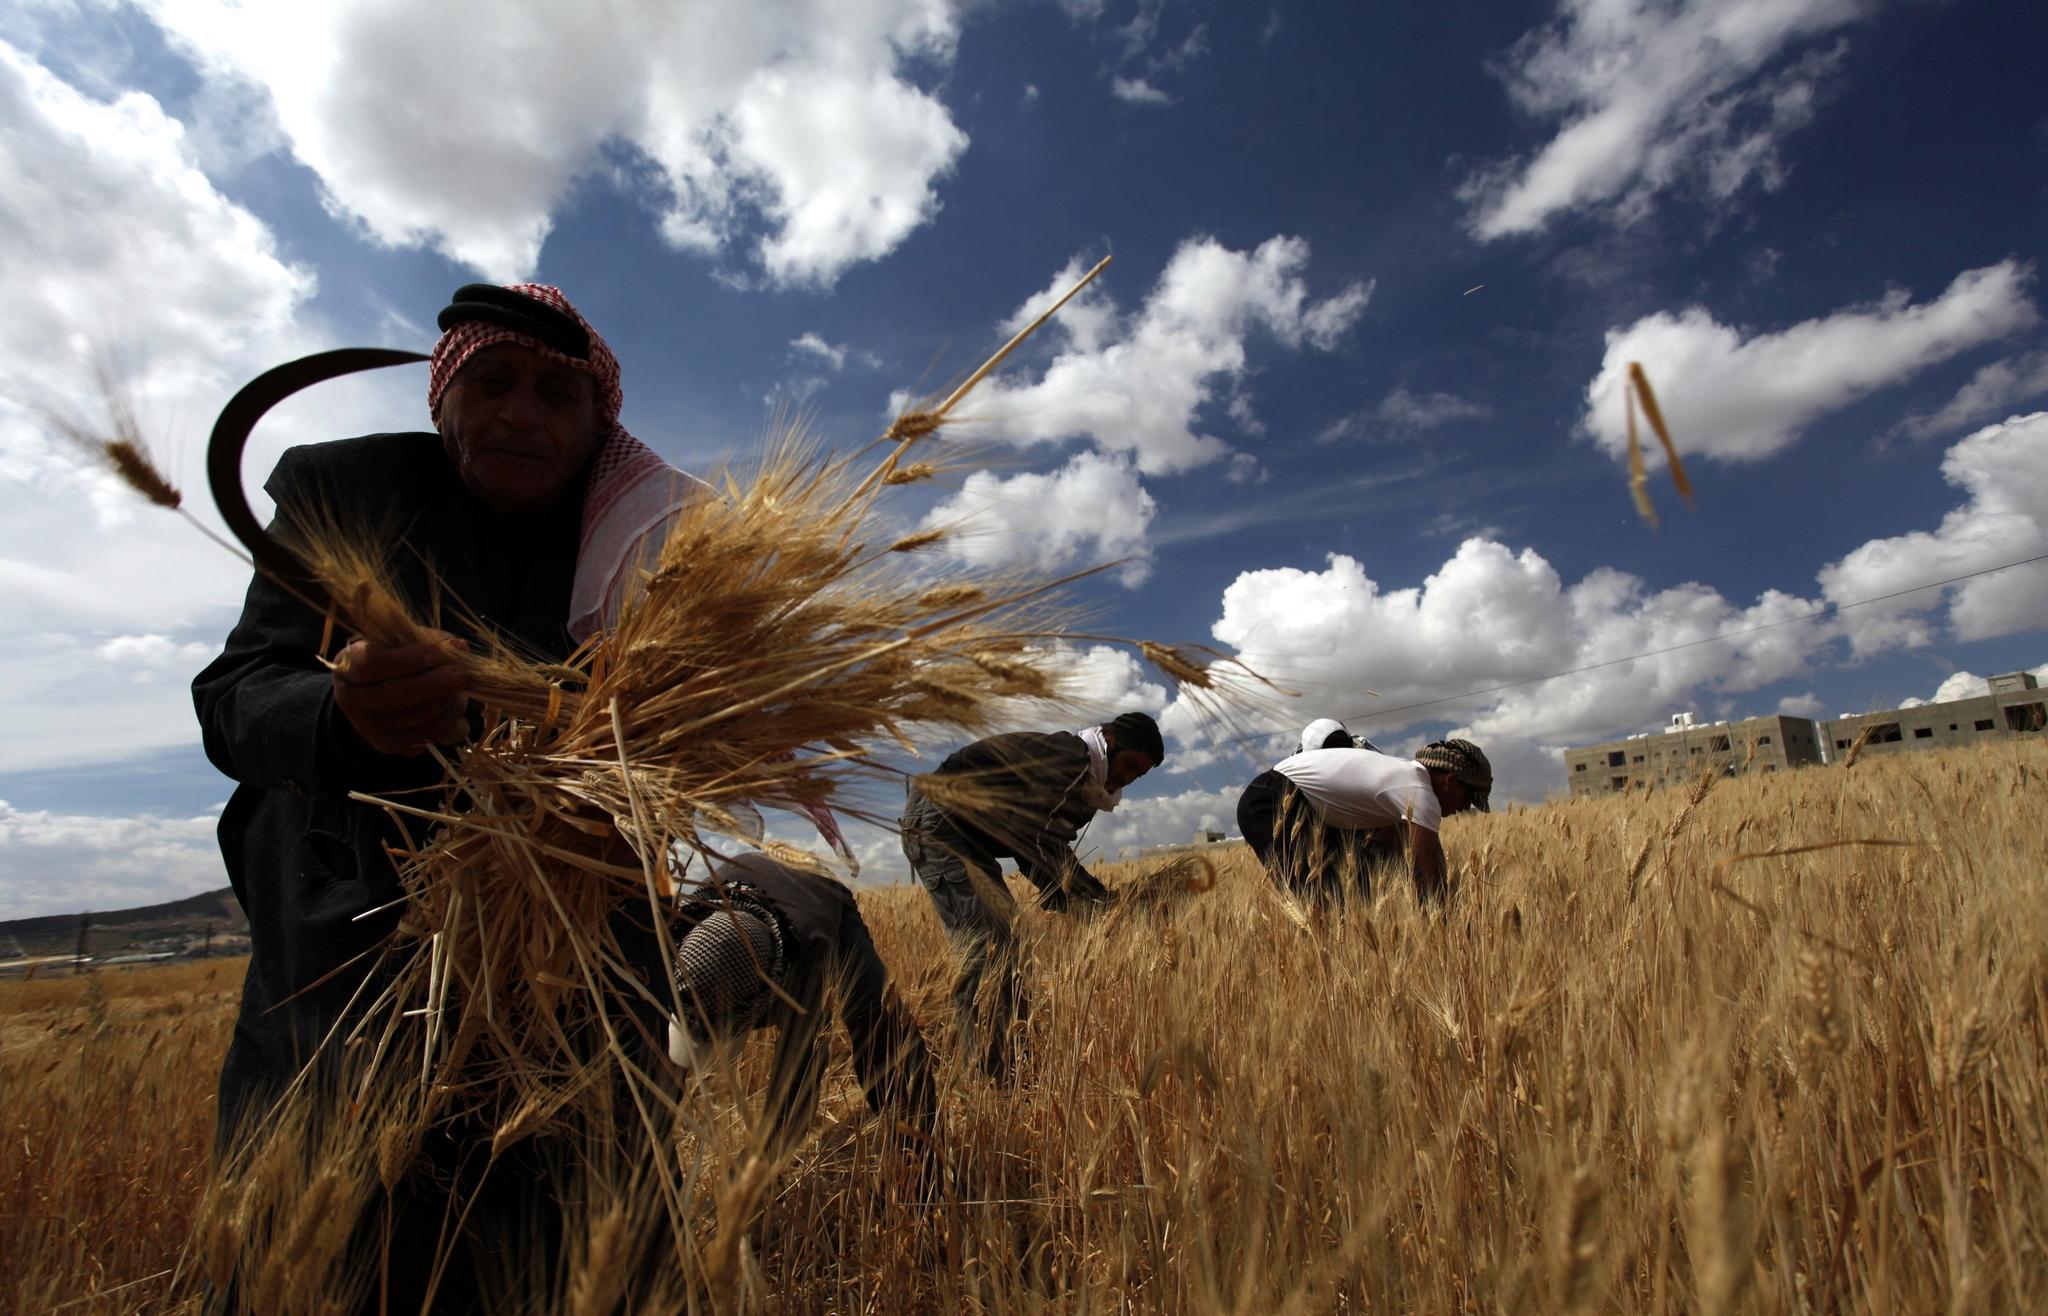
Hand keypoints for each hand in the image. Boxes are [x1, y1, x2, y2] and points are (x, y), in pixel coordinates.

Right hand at [331, 630, 469, 755]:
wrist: (372, 696)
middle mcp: (352, 700)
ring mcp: (368, 727)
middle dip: (433, 685)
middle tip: (463, 676)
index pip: (371, 664)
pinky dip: (446, 721)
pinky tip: (456, 705)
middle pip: (393, 695)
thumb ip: (427, 641)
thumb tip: (458, 647)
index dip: (407, 659)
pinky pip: (422, 736)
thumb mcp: (399, 643)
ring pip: (413, 717)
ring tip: (463, 688)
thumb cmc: (391, 660)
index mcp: (347, 667)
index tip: (437, 653)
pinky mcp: (388, 745)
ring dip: (445, 702)